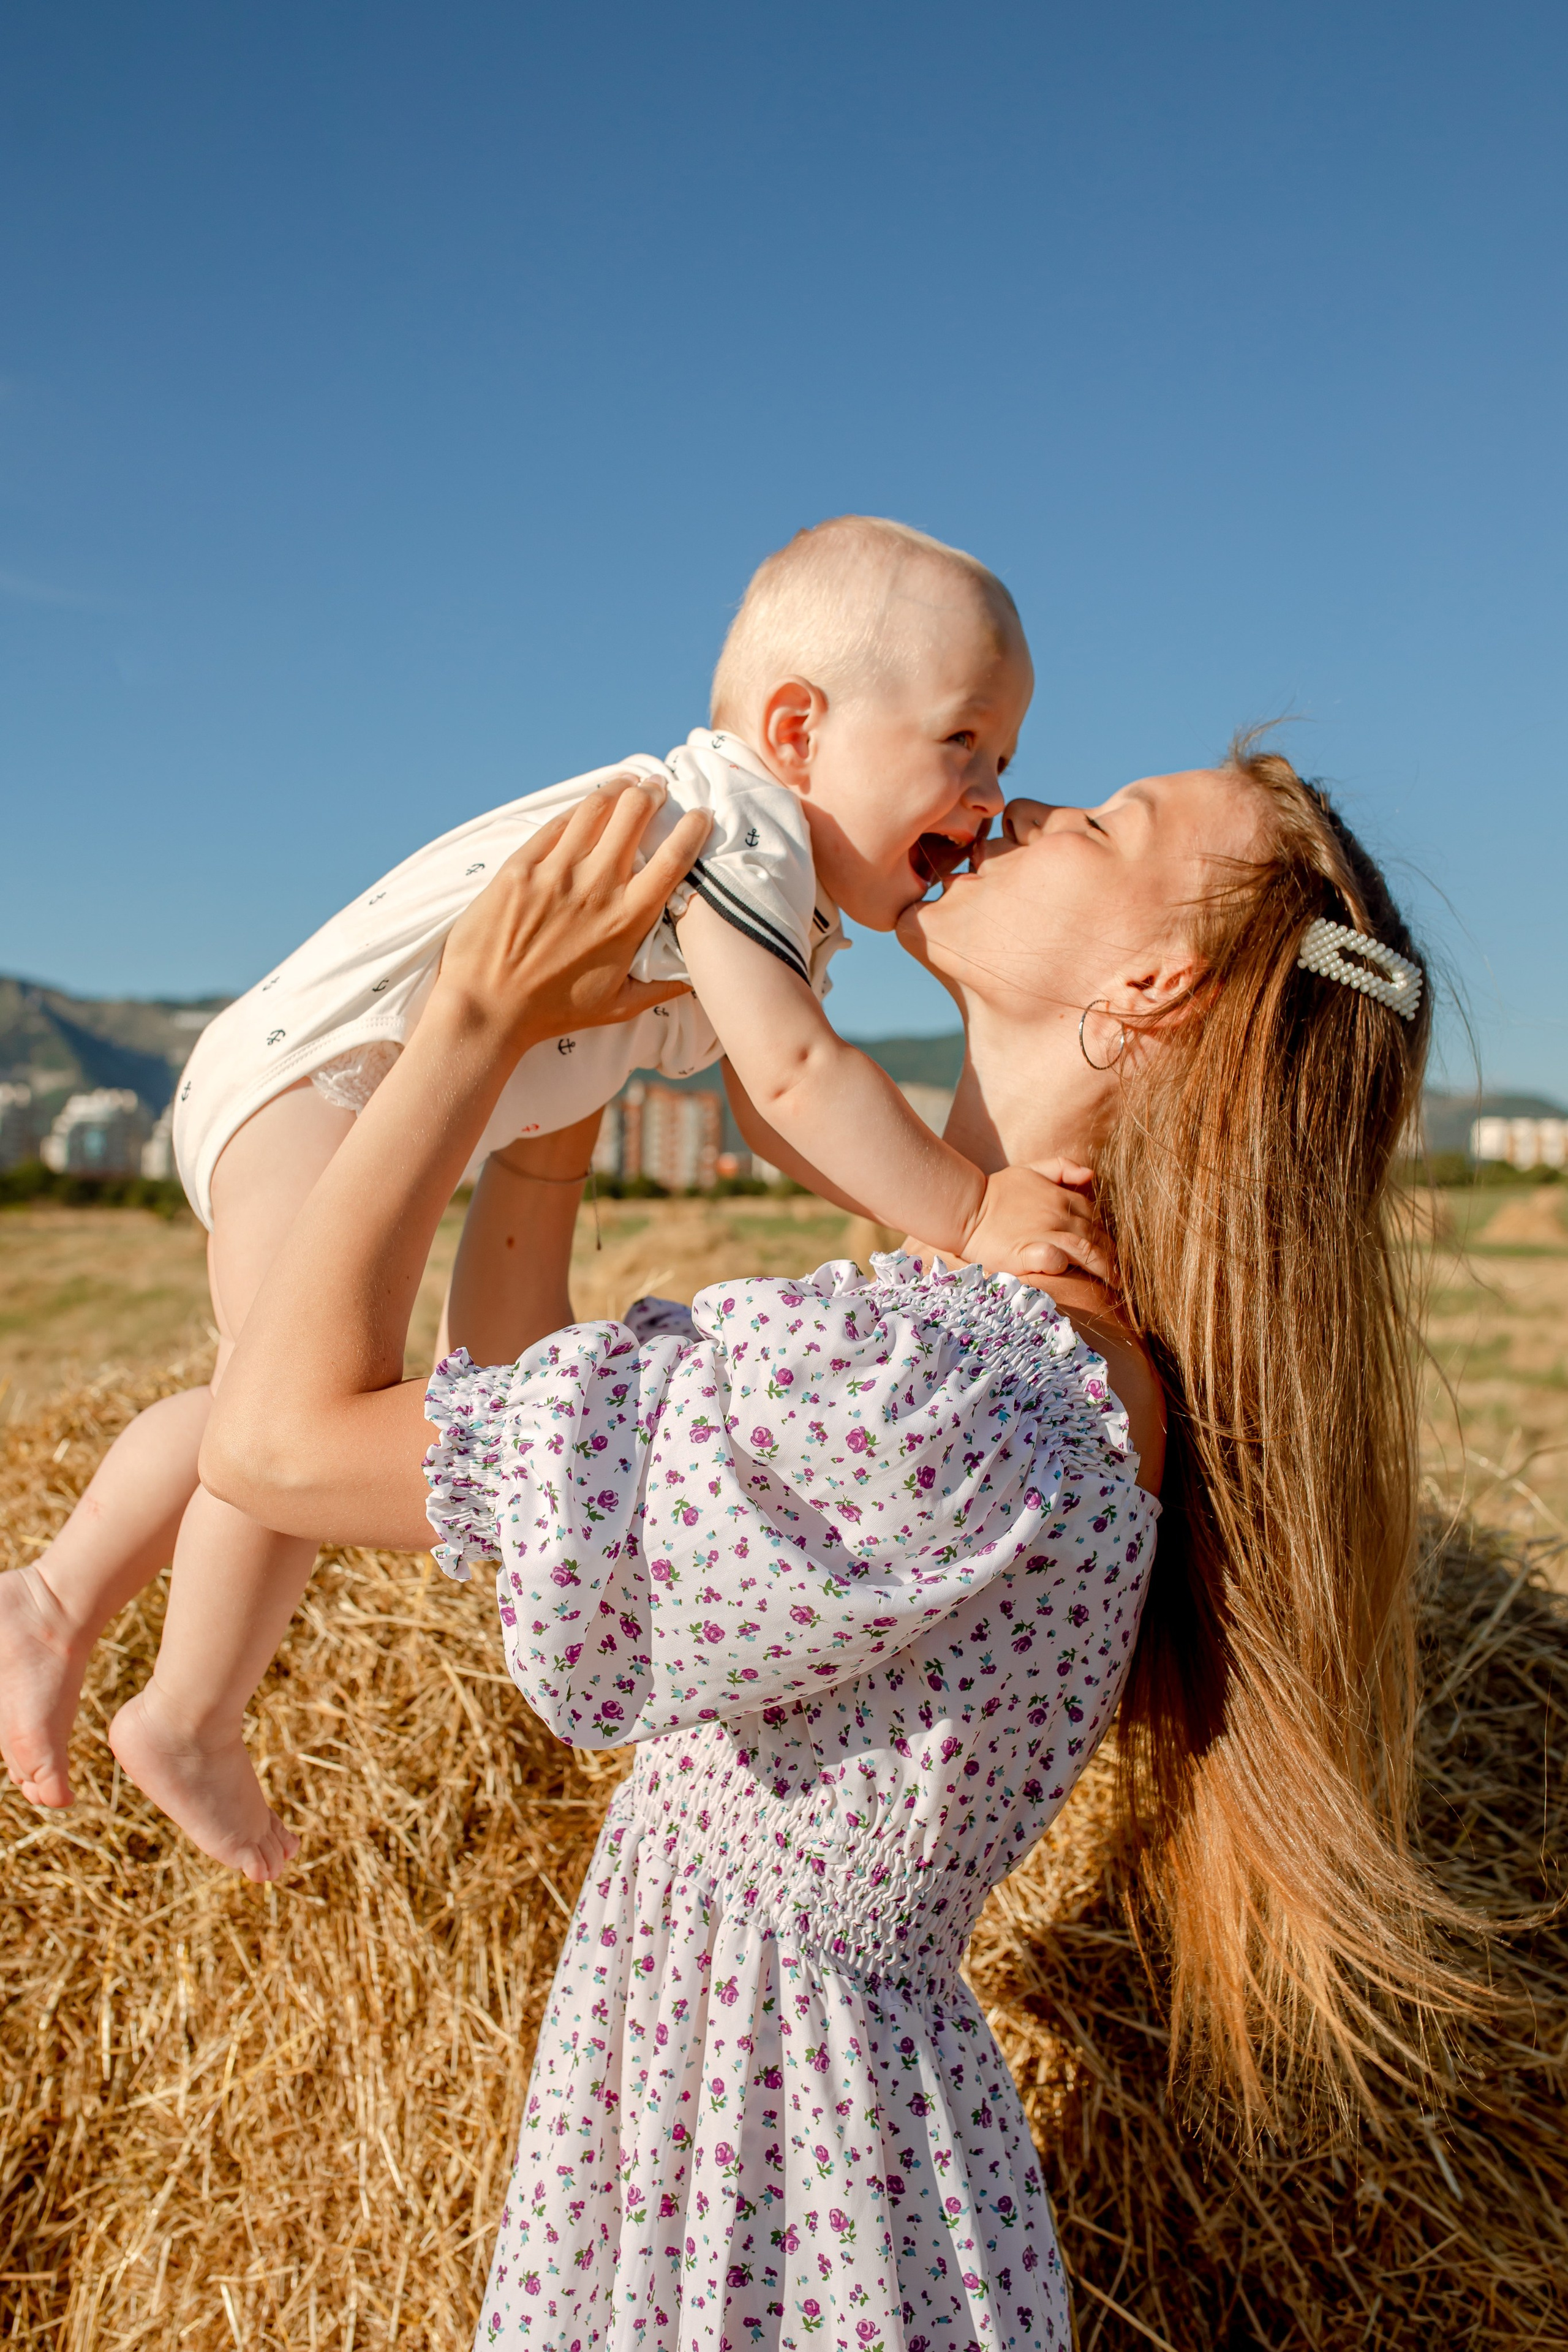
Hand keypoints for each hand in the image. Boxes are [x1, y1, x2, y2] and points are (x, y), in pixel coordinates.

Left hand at [434, 778, 710, 1051]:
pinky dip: (577, 810)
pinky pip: (556, 824)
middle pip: (636, 813)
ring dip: (617, 789)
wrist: (488, 1009)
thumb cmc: (553, 1012)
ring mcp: (556, 872)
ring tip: (626, 785)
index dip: (693, 827)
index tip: (700, 815)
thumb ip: (661, 987)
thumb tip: (696, 980)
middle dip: (651, 794)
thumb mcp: (619, 1006)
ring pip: (596, 807)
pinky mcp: (520, 867)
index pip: (674, 856)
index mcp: (629, 918)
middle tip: (655, 791)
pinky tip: (585, 807)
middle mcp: (597, 886)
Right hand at [959, 1161, 1114, 1284]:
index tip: (1113, 1252)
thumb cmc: (996, 1192)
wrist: (964, 1209)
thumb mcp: (1029, 1170)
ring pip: (1085, 1250)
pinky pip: (1054, 1259)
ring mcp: (1044, 1233)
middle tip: (1122, 1275)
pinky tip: (1076, 1276)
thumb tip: (1091, 1173)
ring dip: (1103, 1267)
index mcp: (1061, 1197)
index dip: (1106, 1235)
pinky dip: (1066, 1265)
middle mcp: (1058, 1214)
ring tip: (1114, 1283)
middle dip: (1113, 1256)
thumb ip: (1061, 1167)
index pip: (1095, 1217)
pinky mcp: (1027, 1252)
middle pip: (1096, 1236)